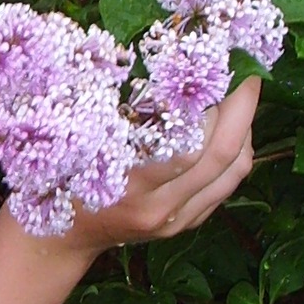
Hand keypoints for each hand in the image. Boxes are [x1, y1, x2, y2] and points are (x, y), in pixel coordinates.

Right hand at [61, 76, 258, 256]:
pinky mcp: (186, 225)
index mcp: (128, 184)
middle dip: (242, 111)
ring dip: (244, 132)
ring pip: (232, 172)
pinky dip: (235, 154)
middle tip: (243, 78)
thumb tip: (161, 66)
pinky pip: (227, 185)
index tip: (222, 67)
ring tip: (237, 100)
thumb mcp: (79, 142)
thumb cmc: (62, 176)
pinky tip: (228, 131)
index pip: (191, 145)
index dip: (214, 104)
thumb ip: (116, 113)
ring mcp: (176, 221)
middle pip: (220, 157)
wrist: (59, 237)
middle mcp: (158, 208)